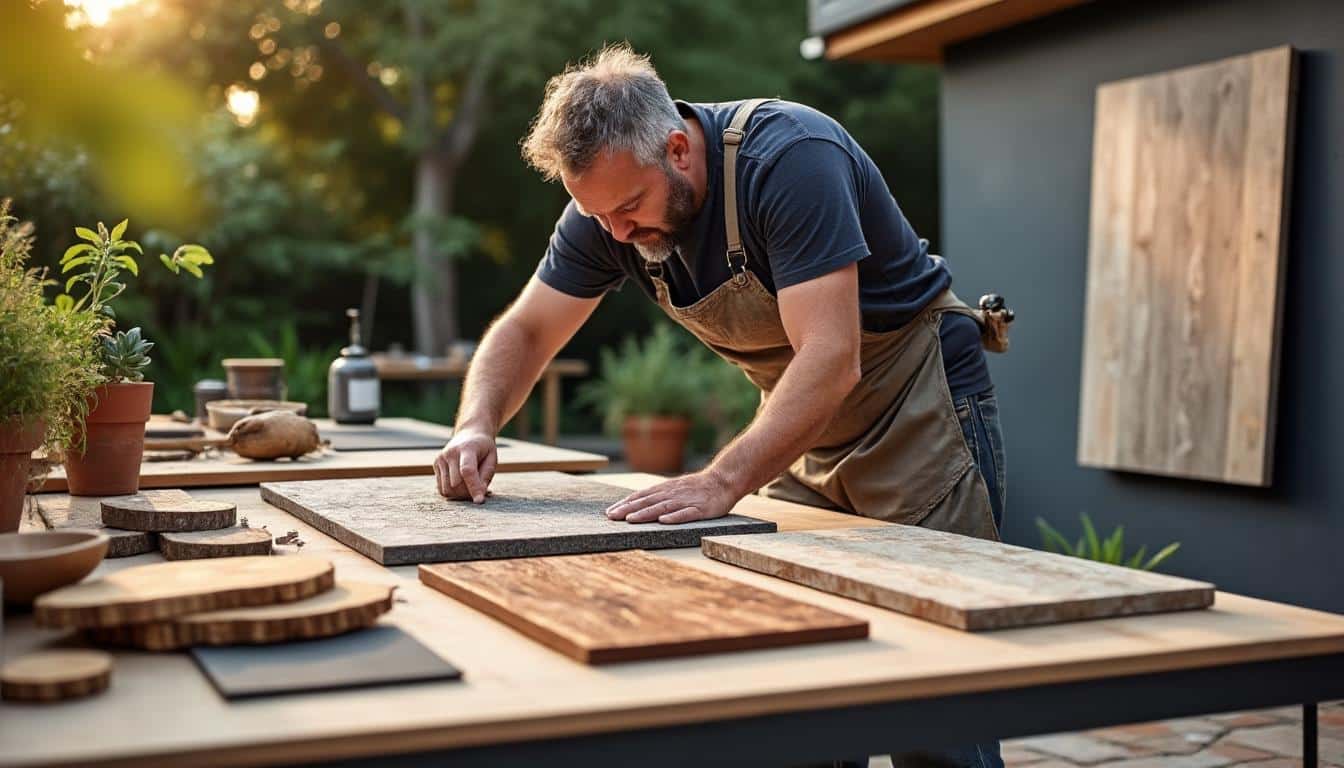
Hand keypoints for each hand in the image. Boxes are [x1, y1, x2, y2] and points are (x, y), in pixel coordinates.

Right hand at [433, 429, 497, 502]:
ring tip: (470, 487)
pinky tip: (461, 484)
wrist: (470, 434)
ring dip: (460, 495)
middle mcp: (450, 453)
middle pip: (456, 484)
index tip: (479, 501)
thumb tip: (478, 496)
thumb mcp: (491, 459)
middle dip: (469, 492)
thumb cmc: (484, 449)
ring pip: (447, 489)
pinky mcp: (436, 464)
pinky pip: (442, 488)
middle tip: (480, 489)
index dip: (473, 487)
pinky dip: (452, 492)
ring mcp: (441, 458)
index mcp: (467, 448)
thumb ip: (485, 476)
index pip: (467, 470)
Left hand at [605, 470, 739, 524]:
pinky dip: (675, 517)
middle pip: (647, 502)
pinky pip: (686, 513)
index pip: (641, 496)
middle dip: (628, 509)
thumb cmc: (698, 487)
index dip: (625, 504)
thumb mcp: (675, 488)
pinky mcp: (700, 509)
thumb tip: (638, 503)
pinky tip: (664, 521)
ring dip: (646, 513)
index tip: (610, 512)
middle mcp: (673, 494)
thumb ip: (659, 495)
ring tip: (631, 520)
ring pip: (663, 507)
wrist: (723, 480)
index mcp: (666, 490)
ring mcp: (686, 501)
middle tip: (611, 517)